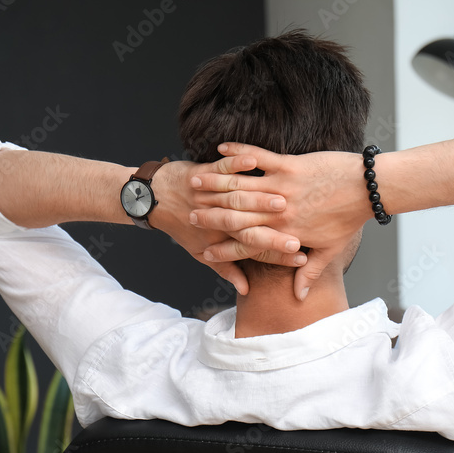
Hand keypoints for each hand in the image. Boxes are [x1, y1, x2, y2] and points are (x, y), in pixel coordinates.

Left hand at [151, 156, 307, 294]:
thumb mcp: (201, 252)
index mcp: (222, 238)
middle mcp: (218, 219)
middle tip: (296, 236)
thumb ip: (227, 269)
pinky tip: (253, 162)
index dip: (277, 253)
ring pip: (239, 198)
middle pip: (252, 227)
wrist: (154, 199)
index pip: (254, 248)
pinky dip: (236, 163)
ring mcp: (211, 195)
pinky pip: (223, 168)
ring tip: (282, 200)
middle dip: (276, 232)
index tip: (299, 257)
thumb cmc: (181, 227)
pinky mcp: (205, 172)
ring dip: (260, 200)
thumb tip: (245, 290)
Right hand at [189, 143, 368, 299]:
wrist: (367, 190)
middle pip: (234, 216)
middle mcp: (279, 213)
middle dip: (208, 216)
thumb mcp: (331, 250)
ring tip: (194, 182)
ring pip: (240, 186)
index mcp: (285, 234)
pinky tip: (219, 149)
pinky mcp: (290, 164)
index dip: (223, 251)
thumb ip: (311, 273)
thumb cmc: (350, 220)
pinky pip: (257, 157)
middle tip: (188, 215)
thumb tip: (300, 297)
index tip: (205, 252)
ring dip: (214, 183)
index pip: (246, 246)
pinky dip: (237, 153)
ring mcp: (283, 187)